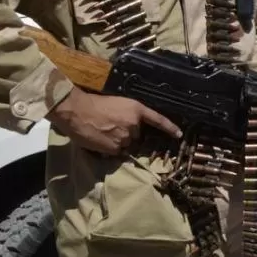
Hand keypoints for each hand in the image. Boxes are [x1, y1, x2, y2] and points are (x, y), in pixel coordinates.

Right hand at [47, 86, 182, 156]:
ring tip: (103, 132)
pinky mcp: (116, 147)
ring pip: (126, 144)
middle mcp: (135, 124)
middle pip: (137, 135)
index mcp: (137, 109)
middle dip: (127, 133)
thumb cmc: (94, 104)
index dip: (170, 128)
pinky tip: (99, 140)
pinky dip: (109, 149)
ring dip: (117, 141)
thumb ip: (129, 116)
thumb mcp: (118, 105)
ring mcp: (126, 137)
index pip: (158, 119)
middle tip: (110, 127)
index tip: (179, 134)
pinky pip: (116, 151)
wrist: (77, 111)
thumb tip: (133, 128)